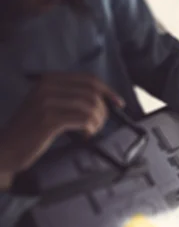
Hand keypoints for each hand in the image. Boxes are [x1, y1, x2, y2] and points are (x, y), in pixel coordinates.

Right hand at [0, 73, 123, 187]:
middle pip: (92, 93)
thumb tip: (103, 100)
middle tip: (98, 125)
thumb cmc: (32, 129)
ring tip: (91, 131)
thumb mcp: (48, 105)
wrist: (6, 147)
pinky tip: (85, 136)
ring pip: (90, 106)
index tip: (119, 104)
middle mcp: (47, 87)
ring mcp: (47, 103)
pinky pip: (84, 120)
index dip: (108, 91)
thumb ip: (70, 97)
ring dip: (98, 121)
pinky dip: (90, 129)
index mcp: (48, 80)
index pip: (89, 79)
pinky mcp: (49, 120)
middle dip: (103, 110)